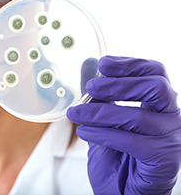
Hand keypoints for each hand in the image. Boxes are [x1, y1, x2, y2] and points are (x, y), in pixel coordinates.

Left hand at [67, 56, 180, 193]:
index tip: (103, 63)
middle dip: (119, 84)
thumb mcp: (103, 118)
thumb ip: (97, 92)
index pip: (156, 73)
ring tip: (75, 114)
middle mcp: (170, 117)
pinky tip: (85, 133)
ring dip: (100, 112)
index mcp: (158, 103)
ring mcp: (170, 139)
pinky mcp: (163, 159)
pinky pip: (131, 142)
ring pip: (138, 116)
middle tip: (90, 87)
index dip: (131, 64)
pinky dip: (103, 135)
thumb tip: (87, 63)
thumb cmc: (116, 154)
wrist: (122, 191)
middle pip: (156, 88)